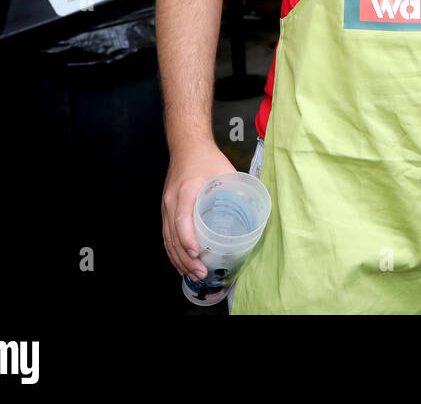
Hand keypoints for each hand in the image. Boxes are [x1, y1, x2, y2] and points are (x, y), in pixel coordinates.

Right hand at [161, 140, 235, 279]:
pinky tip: (181, 263)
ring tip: (193, 274)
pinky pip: (166, 235)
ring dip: (178, 259)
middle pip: (173, 235)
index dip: (187, 237)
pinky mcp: (166, 210)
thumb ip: (236, 190)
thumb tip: (254, 211)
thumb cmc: (206, 158)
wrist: (187, 146)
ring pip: (167, 239)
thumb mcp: (225, 171)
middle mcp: (172, 201)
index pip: (181, 218)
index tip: (197, 252)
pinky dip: (172, 252)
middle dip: (185, 257)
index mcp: (186, 190)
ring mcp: (166, 206)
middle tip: (200, 272)